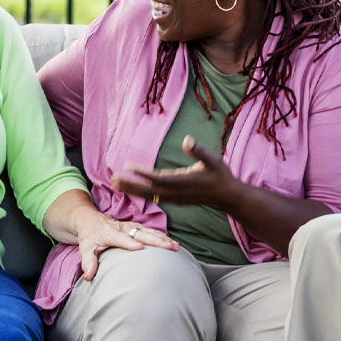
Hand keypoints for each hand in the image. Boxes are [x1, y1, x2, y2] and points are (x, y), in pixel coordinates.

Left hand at [72, 214, 178, 281]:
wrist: (90, 220)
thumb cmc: (89, 236)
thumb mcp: (85, 248)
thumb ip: (88, 262)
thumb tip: (88, 277)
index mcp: (110, 233)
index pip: (121, 238)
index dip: (130, 243)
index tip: (140, 248)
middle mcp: (123, 228)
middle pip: (142, 233)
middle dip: (156, 240)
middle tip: (169, 247)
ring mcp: (131, 227)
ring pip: (149, 231)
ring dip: (163, 238)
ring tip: (175, 246)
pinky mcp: (136, 227)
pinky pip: (151, 231)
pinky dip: (162, 236)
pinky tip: (172, 243)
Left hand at [111, 136, 240, 206]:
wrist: (227, 196)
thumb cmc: (221, 175)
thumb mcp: (213, 160)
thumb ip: (199, 151)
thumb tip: (187, 140)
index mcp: (184, 182)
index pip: (159, 178)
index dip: (143, 173)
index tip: (128, 166)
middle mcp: (176, 193)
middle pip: (149, 190)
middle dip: (131, 184)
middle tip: (113, 179)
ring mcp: (175, 199)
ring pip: (149, 195)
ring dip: (132, 189)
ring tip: (115, 183)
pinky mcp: (174, 200)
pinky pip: (154, 197)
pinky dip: (141, 193)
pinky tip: (131, 189)